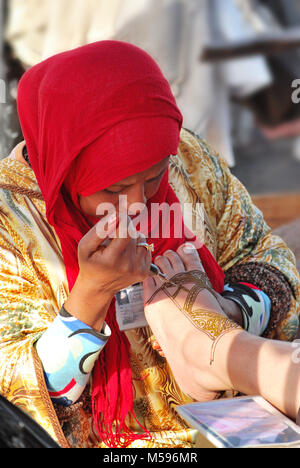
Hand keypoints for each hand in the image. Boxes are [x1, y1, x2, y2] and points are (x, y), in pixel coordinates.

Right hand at [64, 212, 151, 329]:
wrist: (98, 287)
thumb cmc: (90, 263)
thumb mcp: (85, 246)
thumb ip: (99, 230)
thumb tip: (116, 216)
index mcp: (113, 260)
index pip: (126, 231)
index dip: (123, 220)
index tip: (116, 219)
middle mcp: (128, 266)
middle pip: (134, 234)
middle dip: (125, 229)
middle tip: (113, 237)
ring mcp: (138, 270)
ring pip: (141, 239)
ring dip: (132, 238)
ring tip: (119, 247)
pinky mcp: (144, 272)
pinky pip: (146, 248)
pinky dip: (137, 247)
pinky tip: (127, 254)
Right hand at [143, 243, 237, 398]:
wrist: (208, 353)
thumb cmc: (190, 366)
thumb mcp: (179, 368)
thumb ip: (180, 366)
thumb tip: (187, 382)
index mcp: (152, 311)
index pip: (146, 285)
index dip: (150, 279)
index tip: (153, 275)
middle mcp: (162, 295)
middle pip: (157, 270)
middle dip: (161, 266)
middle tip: (163, 261)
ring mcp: (179, 284)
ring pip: (171, 261)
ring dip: (173, 257)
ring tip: (173, 253)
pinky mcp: (198, 280)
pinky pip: (189, 259)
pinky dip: (188, 252)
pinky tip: (188, 245)